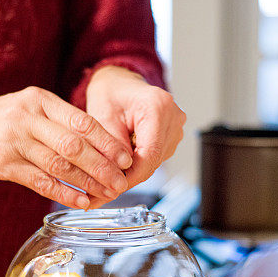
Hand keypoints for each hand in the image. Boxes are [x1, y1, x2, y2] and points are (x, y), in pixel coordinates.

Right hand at [0, 87, 132, 208]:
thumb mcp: (21, 108)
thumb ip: (53, 120)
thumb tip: (93, 141)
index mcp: (37, 99)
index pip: (82, 120)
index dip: (108, 141)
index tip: (126, 157)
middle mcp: (27, 117)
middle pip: (76, 144)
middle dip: (103, 165)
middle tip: (122, 180)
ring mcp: (13, 141)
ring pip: (61, 164)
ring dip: (88, 182)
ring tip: (106, 193)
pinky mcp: (1, 164)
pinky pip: (40, 180)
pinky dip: (63, 192)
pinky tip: (80, 201)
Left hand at [85, 65, 185, 204]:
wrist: (120, 83)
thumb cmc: (111, 93)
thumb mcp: (102, 117)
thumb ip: (110, 147)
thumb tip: (113, 178)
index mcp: (158, 107)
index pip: (149, 154)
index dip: (131, 176)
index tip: (111, 189)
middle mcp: (173, 118)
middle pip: (153, 161)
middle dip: (127, 178)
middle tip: (101, 193)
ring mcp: (175, 128)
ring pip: (154, 163)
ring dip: (131, 174)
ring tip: (104, 181)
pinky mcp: (171, 137)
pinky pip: (154, 158)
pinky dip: (135, 166)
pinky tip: (117, 168)